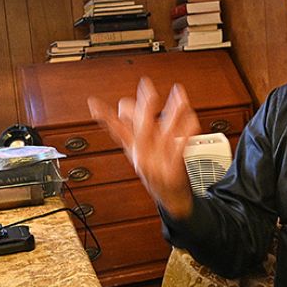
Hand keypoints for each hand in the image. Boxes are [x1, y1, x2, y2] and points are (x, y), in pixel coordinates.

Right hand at [87, 77, 200, 219]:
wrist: (170, 198)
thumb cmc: (155, 173)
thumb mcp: (138, 152)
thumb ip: (129, 130)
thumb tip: (120, 107)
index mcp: (134, 148)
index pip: (115, 129)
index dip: (104, 116)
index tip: (94, 104)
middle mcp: (144, 153)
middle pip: (142, 126)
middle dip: (145, 107)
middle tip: (147, 88)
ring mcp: (159, 160)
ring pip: (167, 132)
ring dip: (174, 113)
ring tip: (180, 96)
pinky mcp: (174, 167)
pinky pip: (182, 145)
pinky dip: (187, 130)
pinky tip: (192, 118)